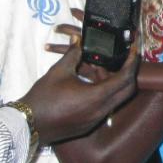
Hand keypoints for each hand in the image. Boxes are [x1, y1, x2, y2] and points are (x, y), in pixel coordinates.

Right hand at [20, 42, 139, 144]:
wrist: (29, 124)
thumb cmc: (43, 97)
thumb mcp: (58, 71)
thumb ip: (73, 53)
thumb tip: (79, 38)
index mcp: (97, 96)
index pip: (125, 78)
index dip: (132, 63)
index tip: (134, 50)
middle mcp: (101, 110)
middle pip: (127, 91)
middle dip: (129, 73)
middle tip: (126, 58)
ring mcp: (96, 120)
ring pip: (116, 99)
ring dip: (114, 83)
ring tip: (102, 68)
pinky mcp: (89, 125)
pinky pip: (105, 107)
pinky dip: (105, 94)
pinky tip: (92, 83)